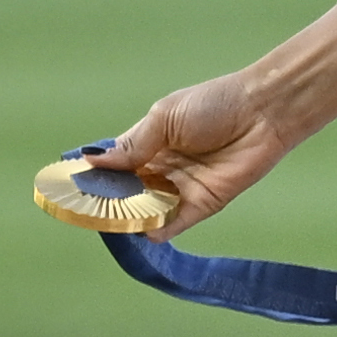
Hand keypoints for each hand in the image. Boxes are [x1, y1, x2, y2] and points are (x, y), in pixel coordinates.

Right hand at [102, 67, 298, 237]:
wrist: (263, 111)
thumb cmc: (215, 104)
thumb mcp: (164, 117)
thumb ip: (133, 144)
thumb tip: (93, 161)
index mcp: (150, 142)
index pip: (116, 165)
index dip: (97, 177)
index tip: (73, 189)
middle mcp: (163, 168)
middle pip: (129, 191)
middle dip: (111, 201)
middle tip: (89, 211)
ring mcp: (182, 188)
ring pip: (149, 209)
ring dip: (133, 217)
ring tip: (113, 223)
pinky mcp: (204, 204)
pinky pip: (177, 222)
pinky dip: (160, 229)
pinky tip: (144, 232)